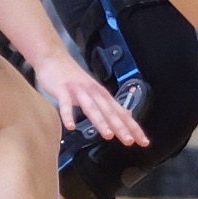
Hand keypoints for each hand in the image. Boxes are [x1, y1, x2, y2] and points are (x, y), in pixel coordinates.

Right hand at [33, 52, 149, 146]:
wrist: (53, 57)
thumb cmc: (73, 77)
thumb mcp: (94, 91)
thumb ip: (108, 105)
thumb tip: (126, 115)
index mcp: (102, 95)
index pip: (122, 113)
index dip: (133, 127)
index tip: (143, 141)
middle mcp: (93, 92)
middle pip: (110, 112)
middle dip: (121, 127)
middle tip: (130, 141)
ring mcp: (78, 90)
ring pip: (92, 108)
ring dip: (101, 122)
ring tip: (108, 135)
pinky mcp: (62, 89)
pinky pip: (64, 104)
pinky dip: (68, 115)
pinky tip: (71, 127)